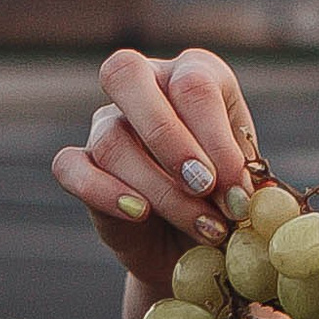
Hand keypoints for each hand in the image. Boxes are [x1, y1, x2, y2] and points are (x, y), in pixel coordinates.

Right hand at [51, 48, 260, 290]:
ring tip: (205, 228)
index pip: (193, 84)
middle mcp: (145, 85)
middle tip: (204, 186)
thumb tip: (240, 188)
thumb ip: (243, 177)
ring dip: (161, 191)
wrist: (197, 244)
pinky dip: (104, 192)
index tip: (238, 188)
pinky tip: (140, 214)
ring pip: (112, 140)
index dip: (215, 138)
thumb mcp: (247, 180)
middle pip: (126, 75)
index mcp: (194, 73)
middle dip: (168, 138)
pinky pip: (71, 167)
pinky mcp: (80, 164)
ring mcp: (107, 122)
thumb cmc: (229, 199)